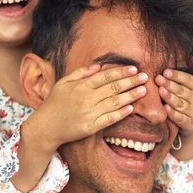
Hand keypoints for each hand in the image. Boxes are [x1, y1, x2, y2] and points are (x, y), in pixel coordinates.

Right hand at [32, 64, 148, 151]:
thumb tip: (98, 65)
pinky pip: (108, 119)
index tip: (134, 69)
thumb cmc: (54, 103)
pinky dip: (120, 114)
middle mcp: (86, 98)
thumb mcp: (64, 83)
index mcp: (81, 86)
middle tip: (146, 77)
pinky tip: (131, 109)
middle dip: (131, 82)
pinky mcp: (90, 127)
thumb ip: (80, 73)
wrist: (46, 126)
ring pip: (114, 103)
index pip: (105, 76)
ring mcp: (89, 113)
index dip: (121, 72)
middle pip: (113, 88)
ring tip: (143, 91)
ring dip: (130, 96)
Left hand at [156, 68, 192, 159]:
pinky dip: (173, 114)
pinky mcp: (189, 125)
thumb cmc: (190, 103)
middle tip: (158, 79)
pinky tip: (165, 108)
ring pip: (180, 104)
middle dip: (170, 85)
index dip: (177, 75)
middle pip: (182, 91)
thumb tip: (191, 56)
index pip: (189, 80)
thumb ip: (190, 73)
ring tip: (160, 91)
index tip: (166, 71)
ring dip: (170, 97)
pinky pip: (180, 118)